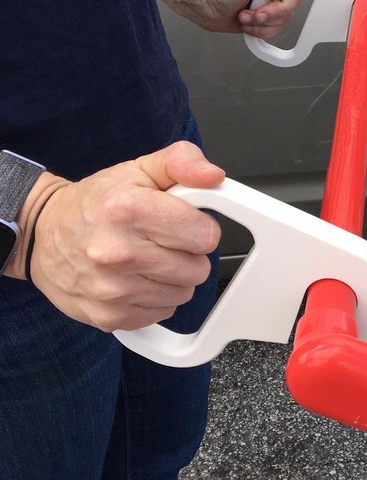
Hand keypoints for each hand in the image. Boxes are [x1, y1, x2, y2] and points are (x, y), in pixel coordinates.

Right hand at [27, 142, 224, 331]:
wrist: (42, 233)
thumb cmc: (96, 202)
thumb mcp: (139, 169)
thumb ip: (181, 163)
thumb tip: (212, 175)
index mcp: (128, 210)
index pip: (205, 235)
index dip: (201, 227)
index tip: (185, 222)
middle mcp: (117, 252)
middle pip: (198, 268)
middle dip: (189, 253)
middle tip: (164, 240)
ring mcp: (111, 289)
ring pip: (184, 293)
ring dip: (174, 277)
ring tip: (149, 258)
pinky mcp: (109, 316)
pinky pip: (163, 312)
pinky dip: (156, 298)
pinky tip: (136, 278)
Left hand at [198, 0, 309, 38]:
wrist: (205, 5)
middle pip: (294, 0)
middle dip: (272, 8)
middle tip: (254, 4)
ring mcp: (273, 1)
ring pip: (286, 16)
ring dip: (263, 20)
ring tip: (245, 14)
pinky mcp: (268, 18)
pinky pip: (277, 29)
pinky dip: (260, 29)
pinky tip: (247, 21)